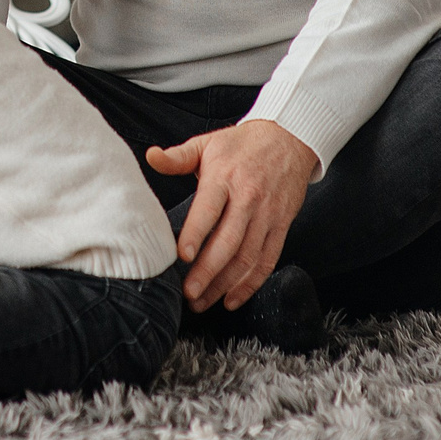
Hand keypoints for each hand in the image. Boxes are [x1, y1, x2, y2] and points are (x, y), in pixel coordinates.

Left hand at [147, 119, 319, 312]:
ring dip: (225, 284)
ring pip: (247, 257)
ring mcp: (268, 215)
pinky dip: (251, 284)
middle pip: (228, 242)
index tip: (182, 257)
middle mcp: (248, 198)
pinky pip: (267, 260)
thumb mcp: (208, 144)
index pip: (209, 210)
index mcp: (225, 177)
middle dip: (208, 272)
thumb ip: (177, 156)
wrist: (289, 138)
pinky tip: (233, 298)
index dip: (196, 234)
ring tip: (204, 301)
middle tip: (188, 292)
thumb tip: (151, 156)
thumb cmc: (242, 144)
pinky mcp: (282, 225)